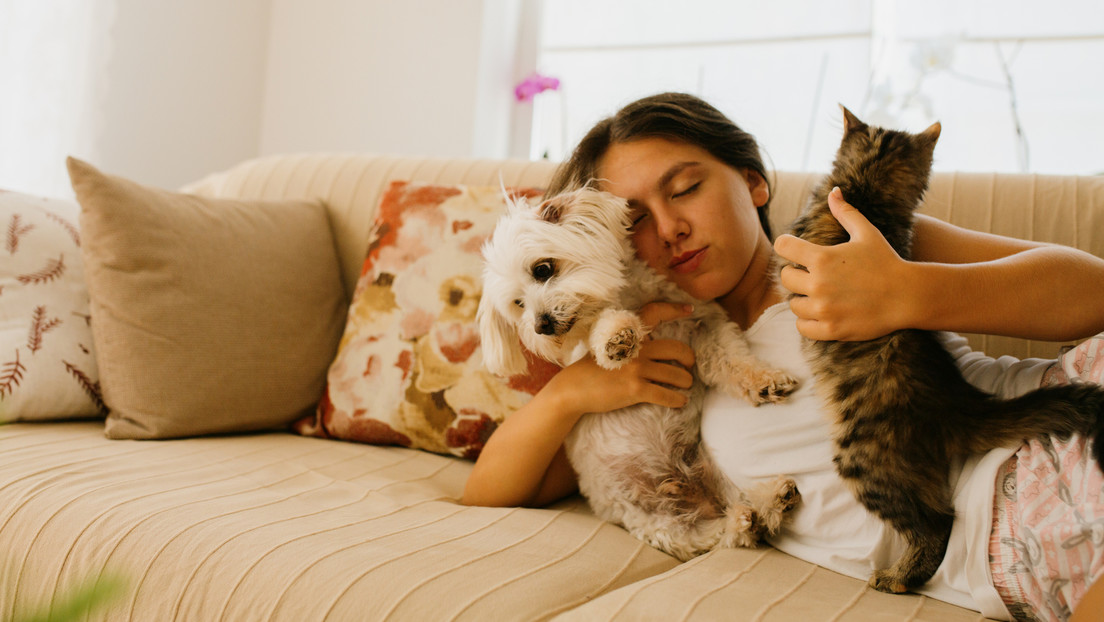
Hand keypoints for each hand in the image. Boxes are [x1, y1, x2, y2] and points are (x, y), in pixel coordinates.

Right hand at [551, 302, 695, 414]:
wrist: (573, 389)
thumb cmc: (589, 369)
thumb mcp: (607, 345)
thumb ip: (627, 343)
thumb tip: (649, 347)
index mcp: (628, 334)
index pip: (654, 313)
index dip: (674, 309)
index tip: (689, 309)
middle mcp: (636, 348)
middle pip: (676, 348)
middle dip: (688, 358)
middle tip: (689, 365)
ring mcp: (636, 369)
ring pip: (676, 375)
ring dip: (686, 382)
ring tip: (686, 385)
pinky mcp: (635, 389)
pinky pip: (666, 395)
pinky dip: (677, 400)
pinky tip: (680, 401)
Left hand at [773, 187, 912, 340]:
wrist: (908, 296)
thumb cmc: (886, 261)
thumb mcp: (867, 233)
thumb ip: (846, 212)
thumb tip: (833, 190)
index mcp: (822, 257)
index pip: (783, 247)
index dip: (787, 246)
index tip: (796, 251)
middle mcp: (818, 284)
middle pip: (785, 278)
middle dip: (796, 274)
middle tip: (812, 275)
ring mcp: (824, 309)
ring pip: (793, 304)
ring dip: (803, 299)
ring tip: (820, 294)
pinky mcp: (830, 329)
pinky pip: (802, 327)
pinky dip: (808, 321)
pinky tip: (821, 312)